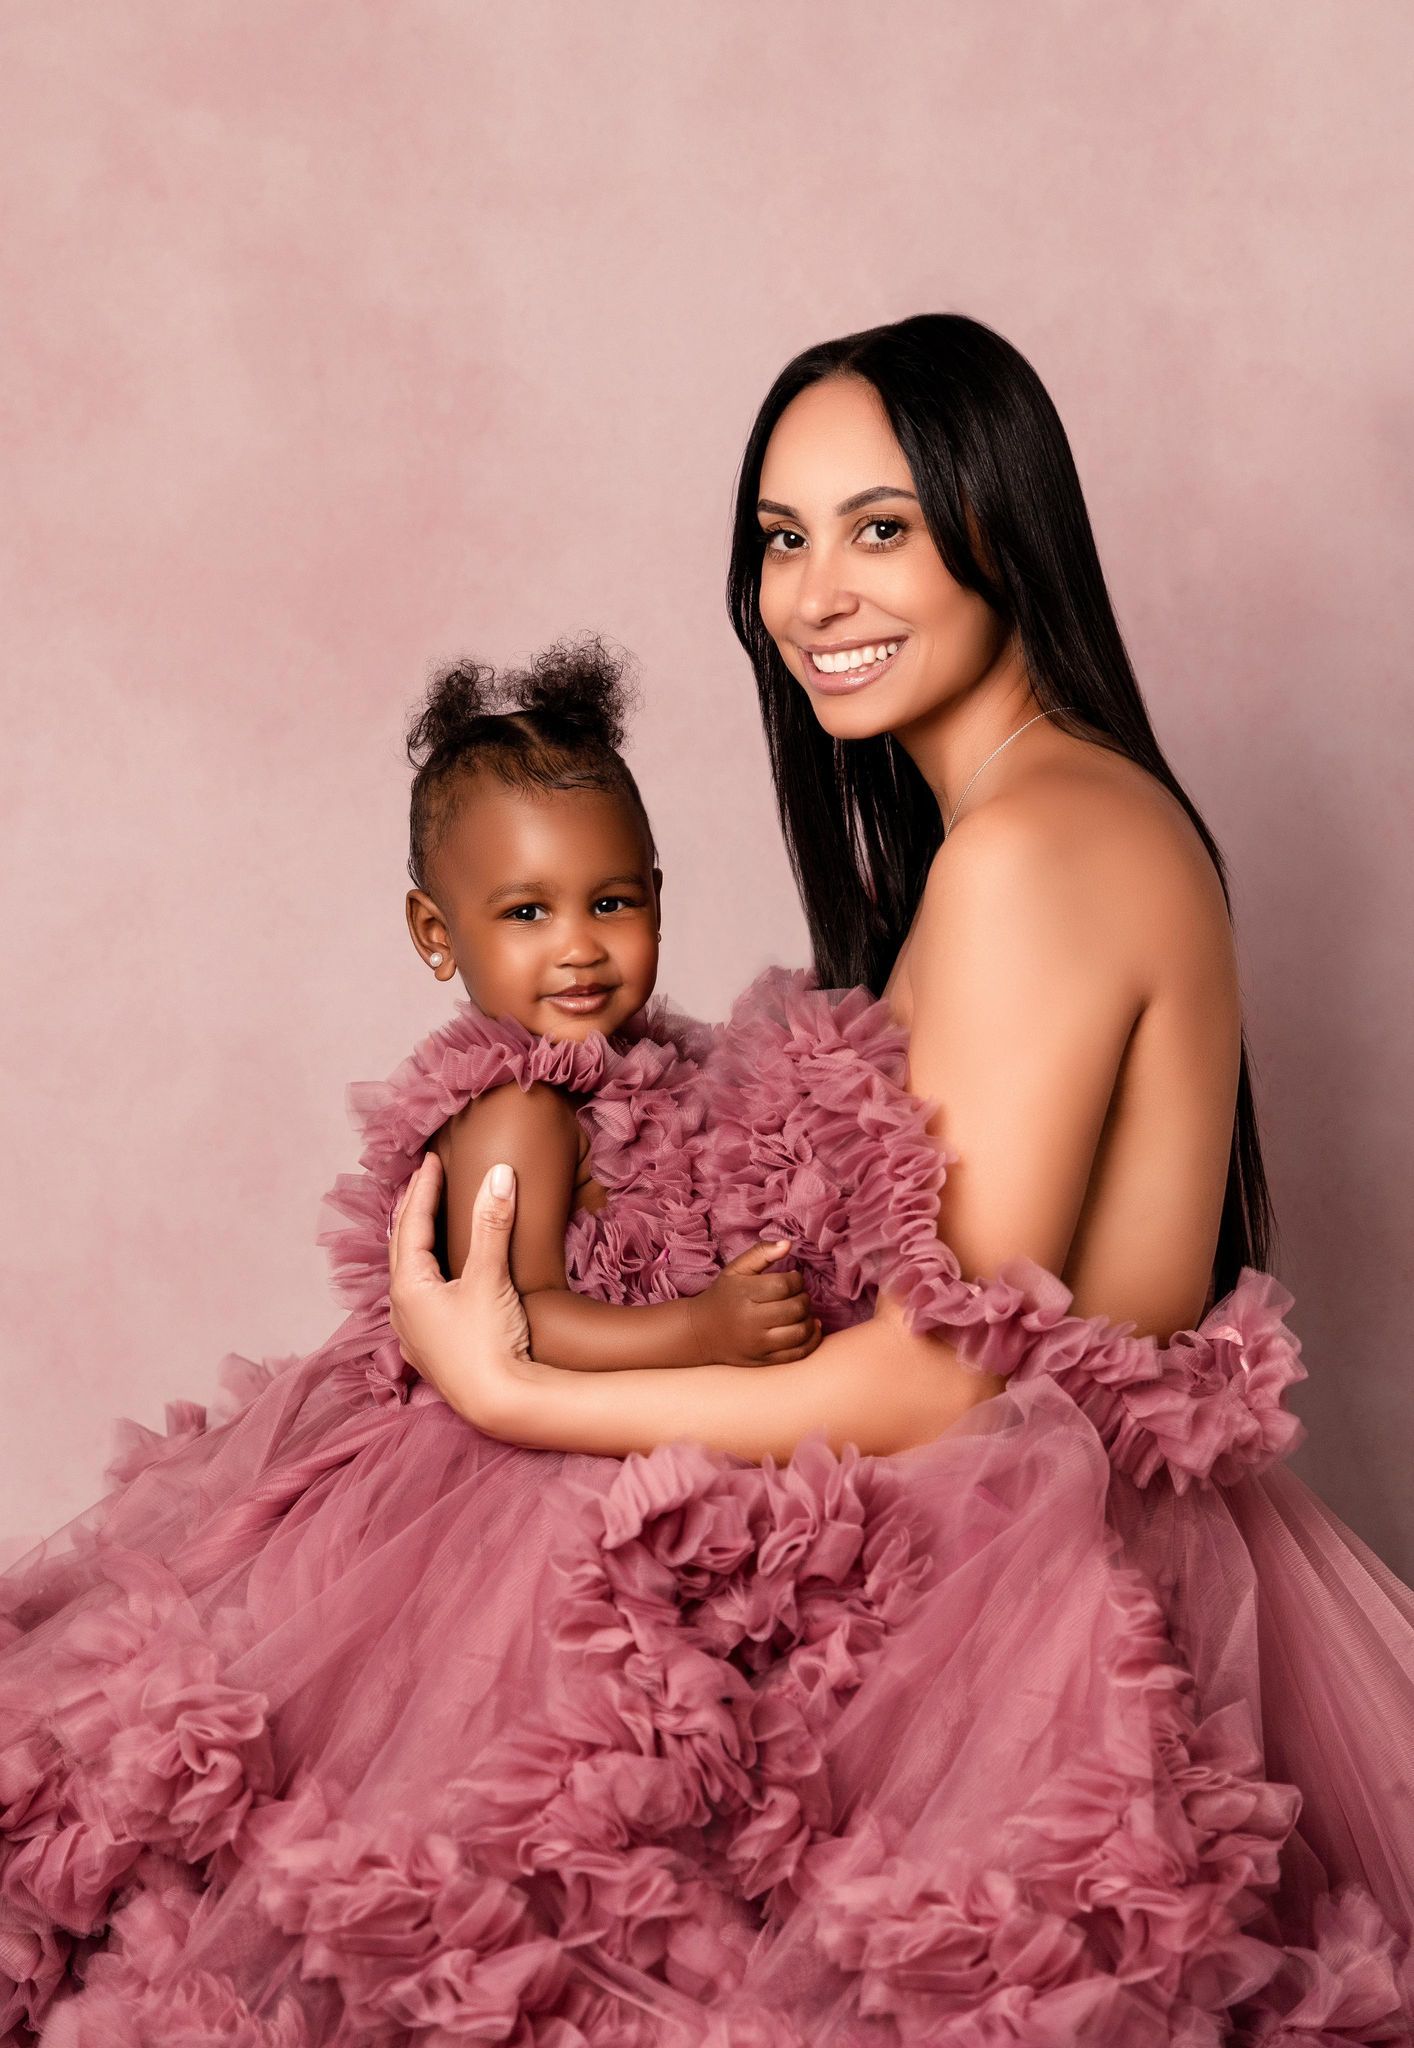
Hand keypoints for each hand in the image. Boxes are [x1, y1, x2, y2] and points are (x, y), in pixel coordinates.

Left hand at [387, 1153, 534, 1434]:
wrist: (499, 1404)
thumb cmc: (490, 1342)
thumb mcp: (491, 1278)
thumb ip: (493, 1224)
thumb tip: (499, 1174)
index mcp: (408, 1286)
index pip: (412, 1223)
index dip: (422, 1188)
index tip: (431, 1160)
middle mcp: (402, 1309)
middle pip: (401, 1247)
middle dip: (412, 1211)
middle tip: (422, 1180)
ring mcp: (413, 1332)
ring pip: (407, 1274)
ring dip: (416, 1242)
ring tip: (425, 1220)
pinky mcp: (430, 1349)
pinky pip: (419, 1298)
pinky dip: (425, 1273)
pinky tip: (434, 1277)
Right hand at [688, 1242, 822, 1365]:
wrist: (701, 1332)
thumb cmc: (723, 1296)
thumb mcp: (736, 1269)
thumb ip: (761, 1253)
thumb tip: (788, 1244)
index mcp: (744, 1294)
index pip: (785, 1285)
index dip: (796, 1280)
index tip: (792, 1280)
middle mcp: (751, 1321)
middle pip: (796, 1308)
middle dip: (804, 1298)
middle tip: (796, 1295)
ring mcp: (758, 1344)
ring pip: (800, 1332)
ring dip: (808, 1318)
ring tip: (800, 1311)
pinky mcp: (764, 1361)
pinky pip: (798, 1353)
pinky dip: (812, 1340)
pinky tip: (809, 1327)